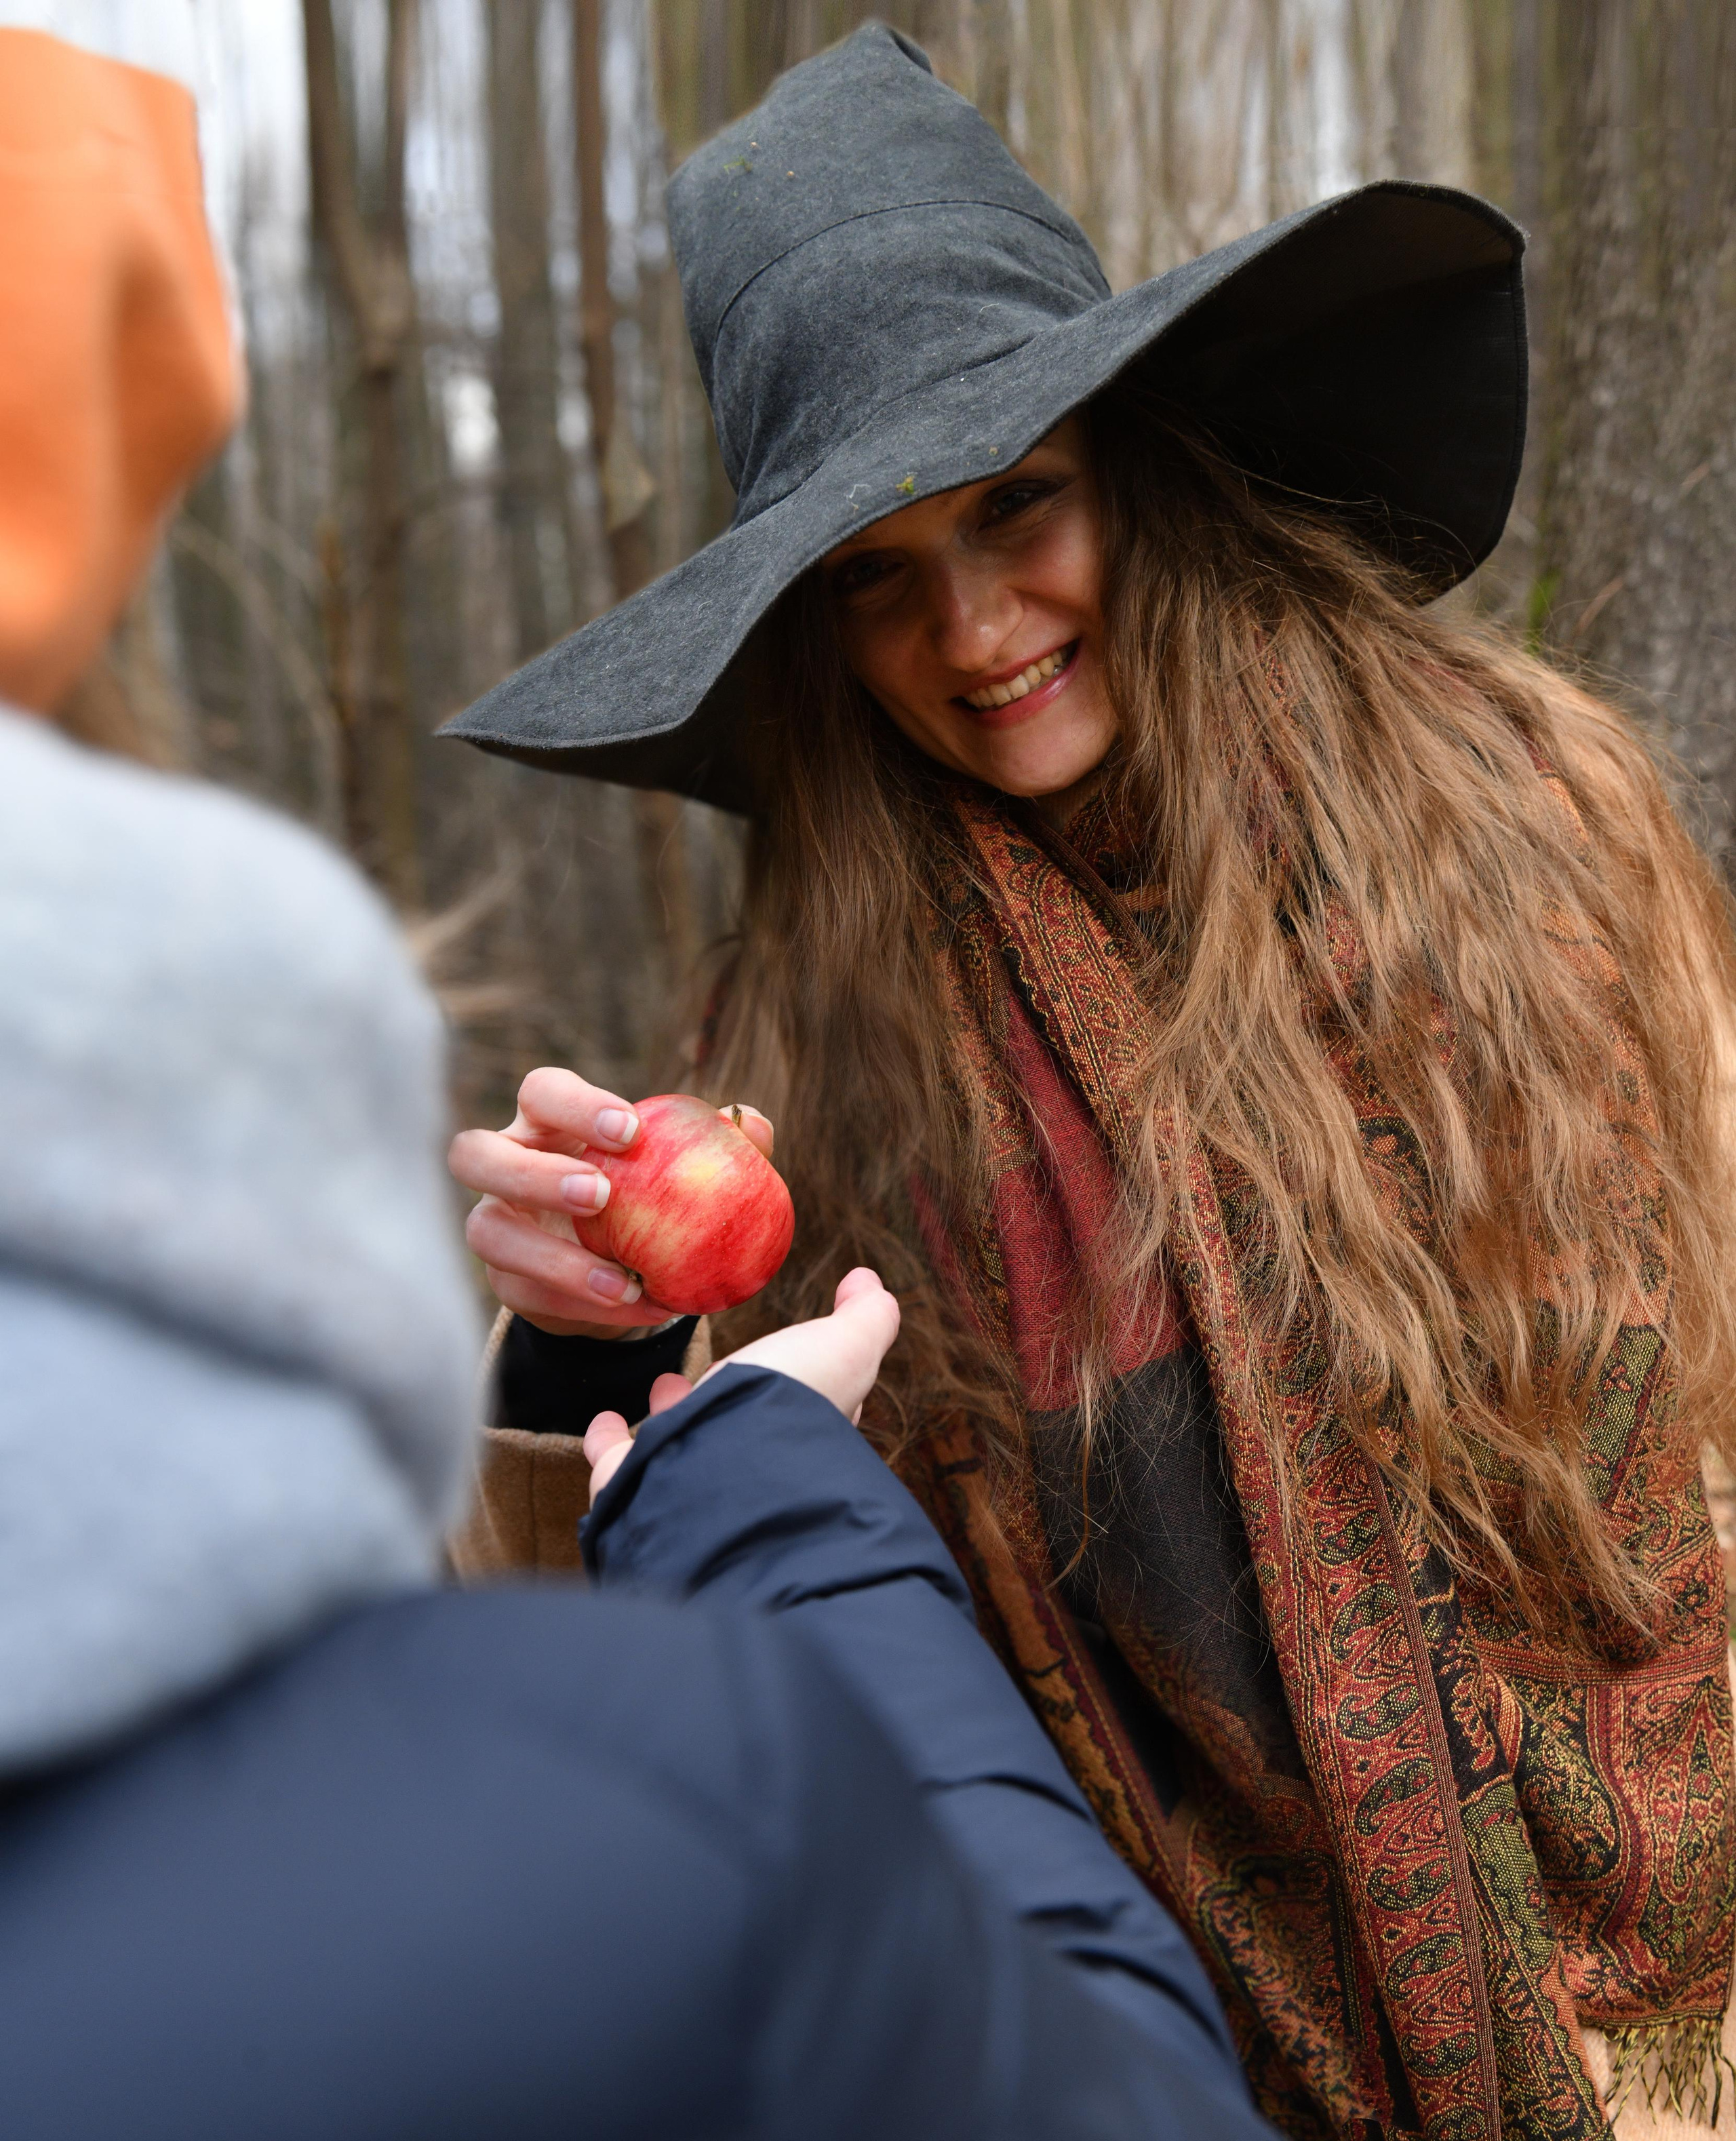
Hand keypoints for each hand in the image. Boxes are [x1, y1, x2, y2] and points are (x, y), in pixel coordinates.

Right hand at [448, 1066, 773, 1335]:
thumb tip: (753, 1123)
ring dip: (553, 1258)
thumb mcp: (681, 1167)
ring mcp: (494, 1224)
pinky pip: (527, 1295)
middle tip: (599, 1195)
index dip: (576, 1104)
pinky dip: (586, 1306)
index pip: (542, 1092)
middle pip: (475, 1152)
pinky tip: (641, 1308)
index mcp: (547, 1122)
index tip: (631, 1129)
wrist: (619, 1266)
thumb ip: (718, 1144)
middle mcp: (504, 1165)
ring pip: (485, 1233)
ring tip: (623, 1279)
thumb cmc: (651, 1193)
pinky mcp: (503, 1280)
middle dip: (534, 1173)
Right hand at [584, 1268, 900, 1498]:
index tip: (798, 1355)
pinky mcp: (639, 1481)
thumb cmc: (791, 1402)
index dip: (809, 1379)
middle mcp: (750, 1462)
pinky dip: (609, 1443)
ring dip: (674, 1415)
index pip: (809, 1405)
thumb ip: (865, 1318)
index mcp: (799, 1431)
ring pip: (682, 1444)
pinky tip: (603, 1423)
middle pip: (740, 1424)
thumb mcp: (846, 1346)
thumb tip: (870, 1281)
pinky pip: (620, 1463)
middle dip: (732, 1394)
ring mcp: (693, 1475)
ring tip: (664, 1387)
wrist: (725, 1466)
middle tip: (721, 1371)